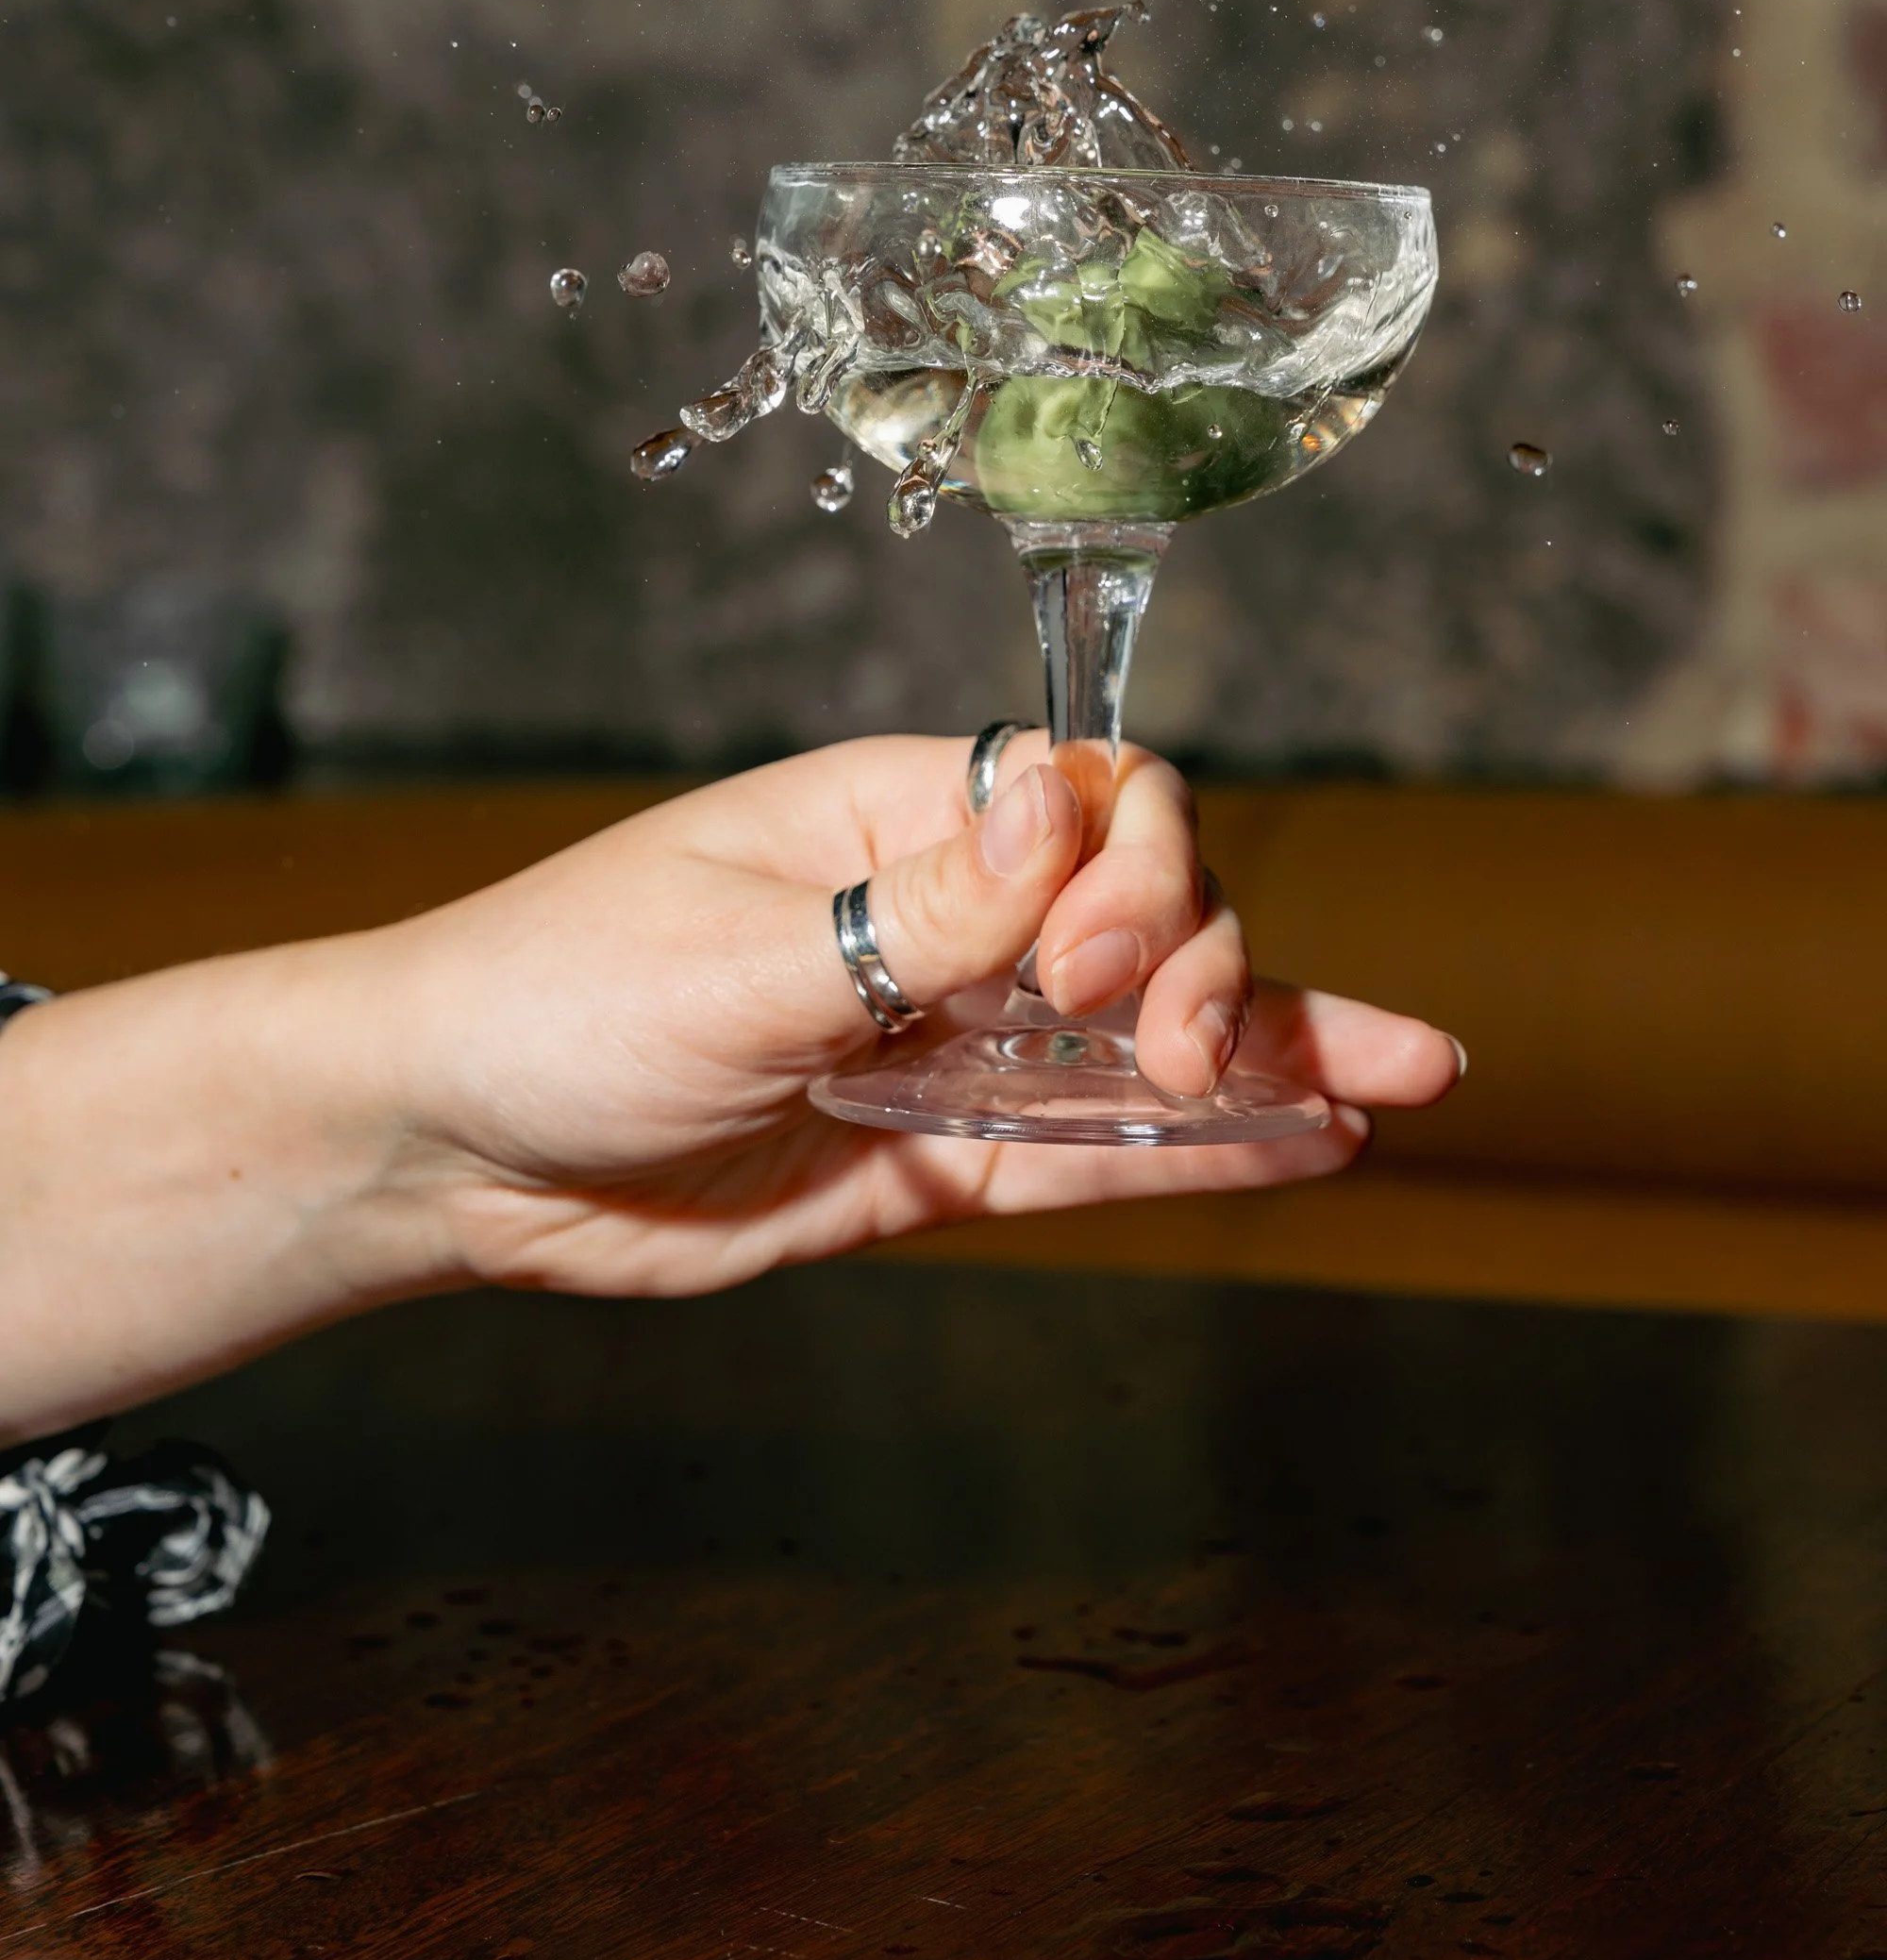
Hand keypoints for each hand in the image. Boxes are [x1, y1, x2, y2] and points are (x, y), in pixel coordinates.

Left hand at [378, 733, 1461, 1296]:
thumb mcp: (735, 950)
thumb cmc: (554, 1000)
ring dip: (1271, 1052)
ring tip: (1412, 1078)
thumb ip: (919, 911)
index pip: (1087, 800)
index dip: (1136, 866)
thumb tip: (1068, 808)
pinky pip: (1089, 1155)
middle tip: (1173, 1047)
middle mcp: (943, 921)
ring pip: (1142, 1039)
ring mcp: (949, 1043)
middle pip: (1144, 913)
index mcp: (894, 821)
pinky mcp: (935, 1159)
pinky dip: (1198, 1154)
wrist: (449, 1152)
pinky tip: (1312, 1143)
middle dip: (1204, 966)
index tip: (1092, 960)